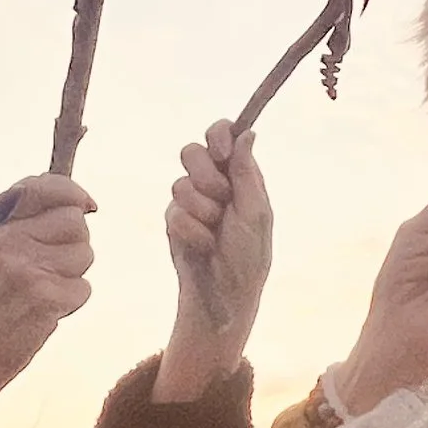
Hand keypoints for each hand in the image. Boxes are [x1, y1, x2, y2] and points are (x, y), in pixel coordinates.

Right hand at [0, 174, 95, 413]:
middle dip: (74, 245)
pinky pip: (84, 288)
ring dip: (73, 275)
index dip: (72, 192)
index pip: (41, 186)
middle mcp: (4, 241)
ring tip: (42, 292)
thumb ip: (21, 220)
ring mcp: (24, 268)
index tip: (88, 205)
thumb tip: (79, 201)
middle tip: (48, 269)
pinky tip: (44, 313)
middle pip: (75, 221)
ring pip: (85, 253)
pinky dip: (72, 302)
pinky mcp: (44, 297)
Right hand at [156, 122, 275, 402]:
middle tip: (221, 198)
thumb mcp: (255, 213)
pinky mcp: (174, 221)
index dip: (217, 136)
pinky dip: (191, 230)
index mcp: (240, 175)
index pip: (223, 134)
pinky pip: (172, 211)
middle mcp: (215, 183)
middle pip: (192, 152)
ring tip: (215, 232)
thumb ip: (246, 172)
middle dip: (206, 176)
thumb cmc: (249, 256)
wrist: (223, 295)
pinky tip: (203, 246)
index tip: (222, 153)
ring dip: (201, 210)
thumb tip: (249, 132)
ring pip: (179, 183)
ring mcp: (192, 201)